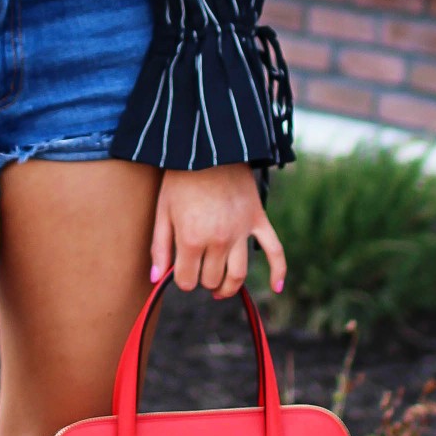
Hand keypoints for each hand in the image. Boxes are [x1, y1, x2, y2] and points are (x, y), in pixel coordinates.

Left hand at [150, 163, 285, 302]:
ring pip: (238, 275)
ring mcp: (241, 231)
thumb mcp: (162, 210)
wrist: (209, 147)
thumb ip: (159, 247)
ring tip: (219, 288)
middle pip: (211, 279)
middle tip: (196, 268)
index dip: (181, 279)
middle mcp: (219, 240)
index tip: (179, 270)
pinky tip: (276, 286)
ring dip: (228, 286)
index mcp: (192, 239)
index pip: (188, 280)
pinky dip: (278, 271)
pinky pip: (275, 250)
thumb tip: (157, 279)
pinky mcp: (258, 220)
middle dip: (201, 279)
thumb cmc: (180, 178)